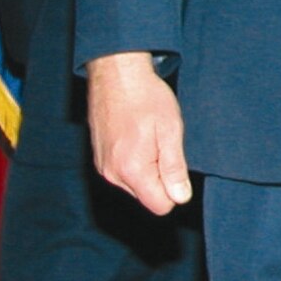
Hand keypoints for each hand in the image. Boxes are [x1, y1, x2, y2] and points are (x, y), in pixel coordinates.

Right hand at [86, 51, 190, 214]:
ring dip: (147, 168)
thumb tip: (181, 197)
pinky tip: (137, 137)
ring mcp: (102, 166)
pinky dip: (134, 161)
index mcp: (131, 170)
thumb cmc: (146, 98)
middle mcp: (112, 174)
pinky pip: (123, 173)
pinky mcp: (99, 158)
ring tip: (148, 137)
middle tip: (162, 144)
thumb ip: (175, 168)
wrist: (116, 74)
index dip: (175, 190)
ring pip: (136, 185)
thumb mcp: (171, 130)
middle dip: (160, 178)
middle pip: (147, 196)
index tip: (176, 164)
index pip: (160, 206)